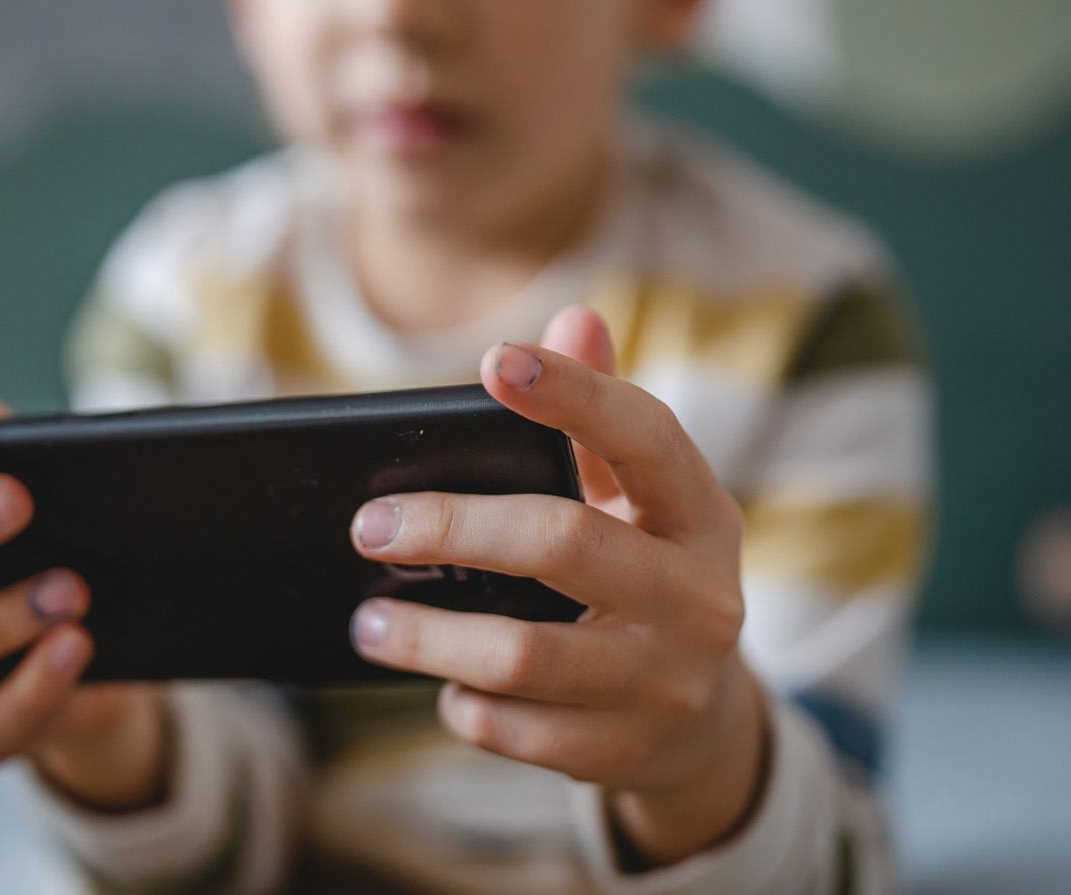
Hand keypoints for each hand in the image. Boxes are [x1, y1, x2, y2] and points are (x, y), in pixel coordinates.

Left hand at [346, 307, 768, 866]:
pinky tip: (442, 683)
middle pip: (564, 544)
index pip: (645, 437)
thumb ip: (600, 416)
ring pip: (524, 656)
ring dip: (429, 637)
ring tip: (366, 621)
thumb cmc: (645, 577)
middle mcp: (697, 596)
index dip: (575, 395)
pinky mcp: (623, 752)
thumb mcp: (642, 502)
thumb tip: (575, 318)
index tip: (493, 360)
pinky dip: (465, 704)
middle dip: (453, 528)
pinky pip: (517, 729)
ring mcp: (664, 682)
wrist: (704, 725)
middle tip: (368, 527)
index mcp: (700, 514)